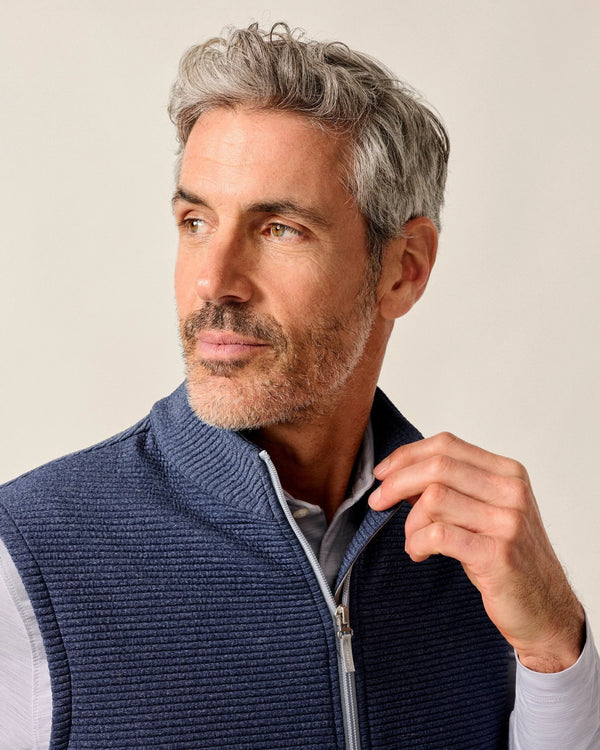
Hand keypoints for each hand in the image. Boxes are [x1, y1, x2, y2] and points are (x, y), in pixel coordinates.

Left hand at [369, 432, 584, 672]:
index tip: (383, 473)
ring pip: (435, 498)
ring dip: (411, 522)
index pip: (447, 445)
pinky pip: (438, 534)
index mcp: (507, 472)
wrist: (546, 609)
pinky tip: (419, 554)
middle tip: (378, 502)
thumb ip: (450, 488)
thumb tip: (400, 473)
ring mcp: (507, 521)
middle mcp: (511, 491)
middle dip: (397, 482)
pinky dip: (417, 542)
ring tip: (413, 541)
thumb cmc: (507, 559)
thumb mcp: (483, 513)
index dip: (407, 456)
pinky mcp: (497, 554)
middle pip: (438, 466)